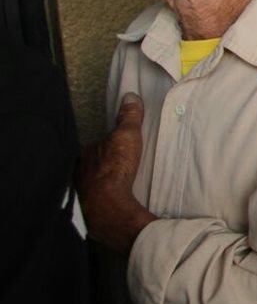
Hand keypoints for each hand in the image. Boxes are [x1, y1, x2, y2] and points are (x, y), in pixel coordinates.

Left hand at [78, 92, 156, 253]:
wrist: (107, 204)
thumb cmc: (115, 167)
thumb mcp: (127, 135)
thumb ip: (129, 117)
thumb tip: (129, 95)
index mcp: (86, 153)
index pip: (96, 145)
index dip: (106, 145)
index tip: (115, 148)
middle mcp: (79, 170)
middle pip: (92, 163)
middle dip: (101, 164)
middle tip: (115, 166)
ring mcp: (82, 190)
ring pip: (91, 181)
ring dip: (101, 181)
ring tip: (114, 183)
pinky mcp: (87, 207)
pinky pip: (94, 198)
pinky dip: (101, 198)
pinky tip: (110, 200)